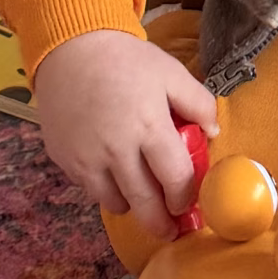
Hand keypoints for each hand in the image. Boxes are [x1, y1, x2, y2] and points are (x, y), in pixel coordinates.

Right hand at [31, 30, 216, 242]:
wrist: (71, 47)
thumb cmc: (126, 60)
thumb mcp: (171, 72)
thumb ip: (199, 103)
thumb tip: (213, 134)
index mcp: (149, 127)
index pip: (175, 180)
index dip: (185, 198)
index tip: (189, 205)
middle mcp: (117, 150)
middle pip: (144, 204)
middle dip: (161, 224)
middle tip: (170, 230)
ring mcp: (86, 158)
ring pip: (114, 203)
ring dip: (131, 204)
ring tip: (138, 191)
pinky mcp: (64, 159)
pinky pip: (89, 188)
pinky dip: (103, 186)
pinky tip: (111, 169)